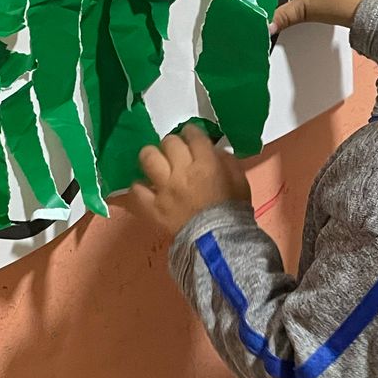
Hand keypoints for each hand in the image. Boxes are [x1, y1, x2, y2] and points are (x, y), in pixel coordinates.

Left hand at [120, 126, 251, 236]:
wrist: (220, 245)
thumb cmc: (234, 213)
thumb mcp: (240, 181)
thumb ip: (226, 161)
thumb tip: (212, 150)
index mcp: (206, 164)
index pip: (193, 134)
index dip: (191, 132)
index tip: (191, 137)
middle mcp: (182, 172)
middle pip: (169, 142)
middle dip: (173, 144)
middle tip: (176, 153)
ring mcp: (164, 189)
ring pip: (148, 157)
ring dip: (152, 157)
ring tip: (158, 165)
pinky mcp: (152, 207)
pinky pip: (137, 189)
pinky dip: (141, 187)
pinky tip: (148, 189)